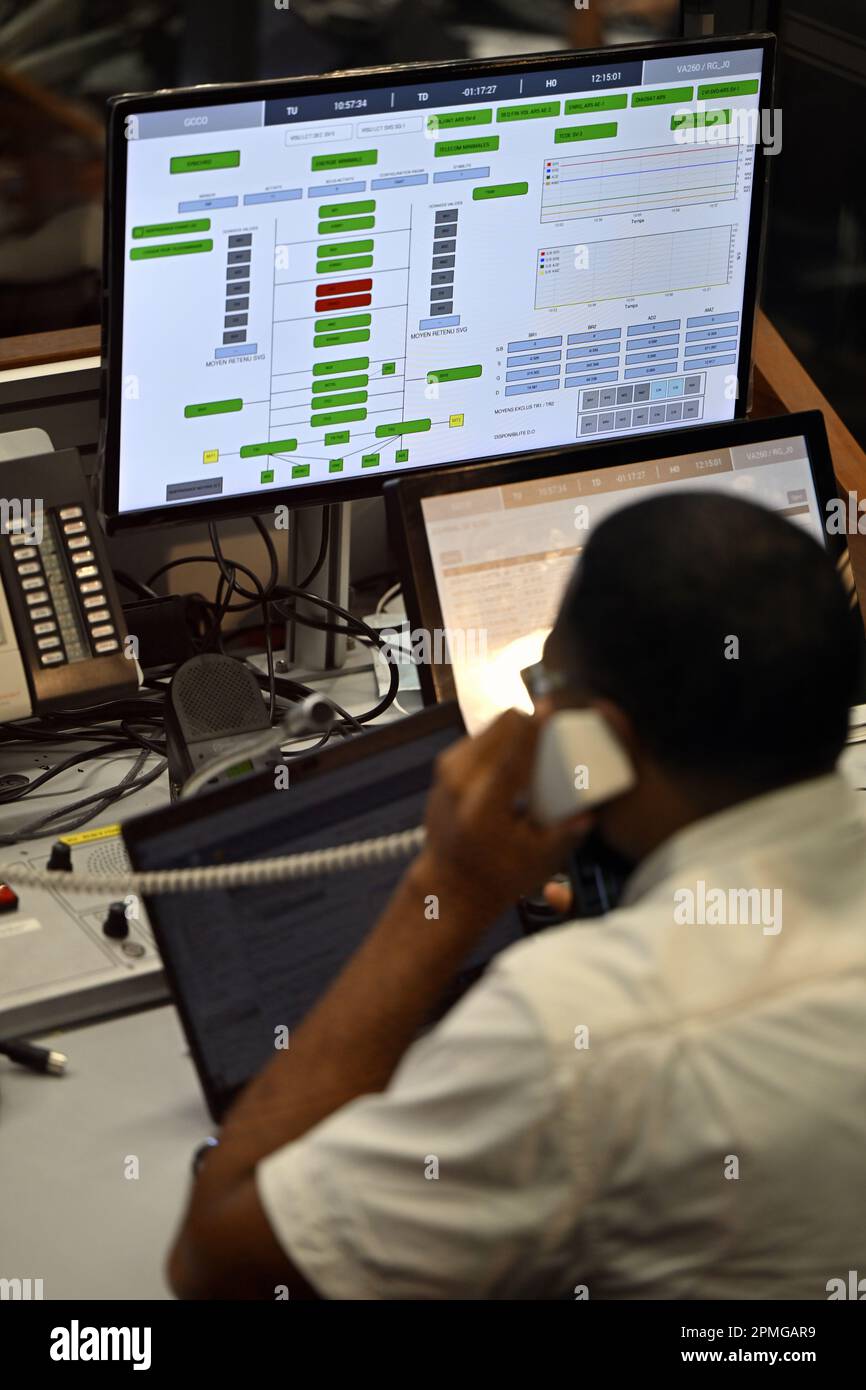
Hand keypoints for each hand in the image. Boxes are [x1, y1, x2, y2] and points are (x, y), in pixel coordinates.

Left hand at [419, 709, 592, 912]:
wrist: (449, 886)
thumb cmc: (496, 877)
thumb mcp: (538, 862)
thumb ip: (565, 834)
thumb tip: (590, 812)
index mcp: (484, 804)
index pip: (514, 751)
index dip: (536, 725)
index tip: (554, 707)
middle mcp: (461, 779)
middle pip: (502, 724)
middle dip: (530, 723)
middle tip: (554, 735)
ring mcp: (448, 769)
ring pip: (491, 726)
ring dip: (516, 730)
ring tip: (536, 749)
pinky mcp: (444, 766)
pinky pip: (479, 736)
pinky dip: (500, 741)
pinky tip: (515, 761)